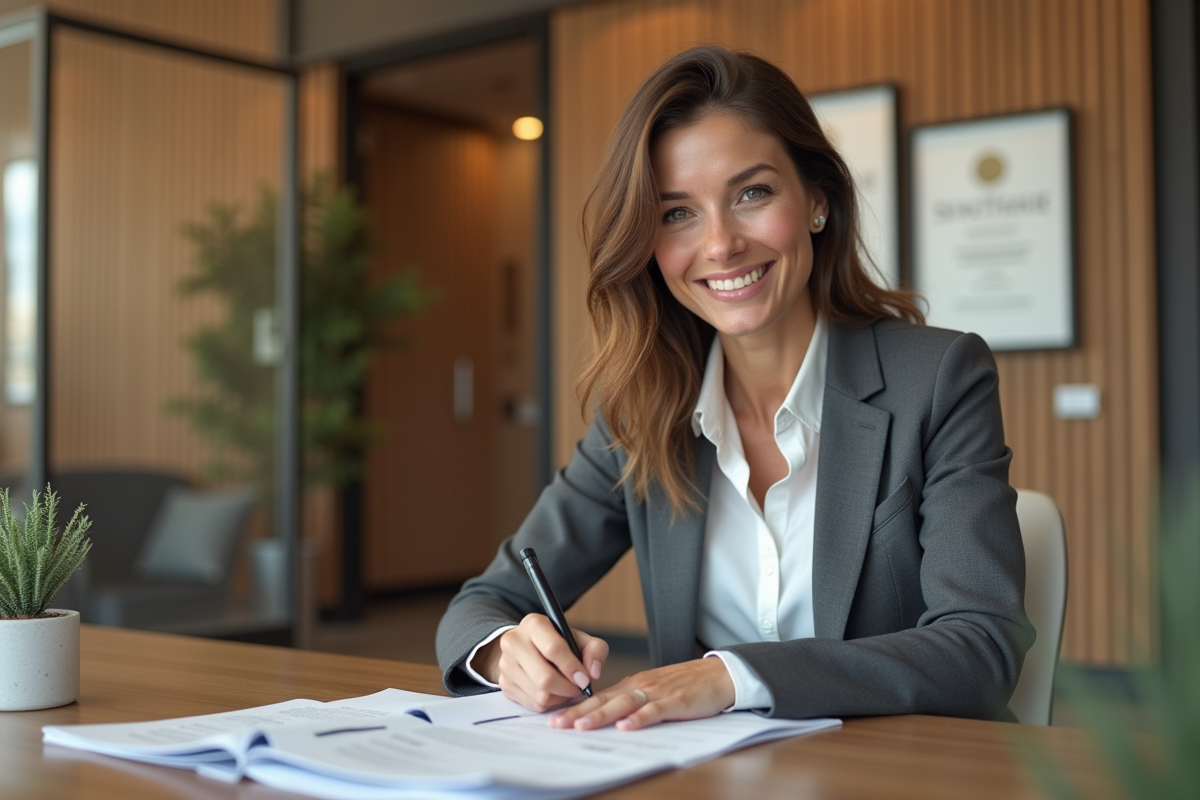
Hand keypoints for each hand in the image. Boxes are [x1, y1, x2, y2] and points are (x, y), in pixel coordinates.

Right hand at [474, 614, 608, 712]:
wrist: (527, 646)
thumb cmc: (557, 642)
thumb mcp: (579, 639)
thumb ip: (595, 650)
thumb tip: (593, 673)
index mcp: (533, 624)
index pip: (553, 648)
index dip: (572, 667)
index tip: (585, 679)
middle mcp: (514, 641)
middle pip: (544, 677)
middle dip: (568, 688)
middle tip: (579, 688)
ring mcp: (506, 664)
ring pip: (540, 695)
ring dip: (561, 697)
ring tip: (568, 689)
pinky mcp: (505, 684)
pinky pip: (533, 704)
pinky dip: (550, 704)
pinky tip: (555, 693)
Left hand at [548, 657, 734, 731]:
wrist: (718, 676)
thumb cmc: (685, 685)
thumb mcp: (653, 691)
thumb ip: (631, 702)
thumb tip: (606, 719)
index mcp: (632, 685)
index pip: (598, 697)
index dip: (575, 708)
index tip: (554, 719)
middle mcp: (640, 686)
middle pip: (604, 700)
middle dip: (578, 713)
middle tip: (556, 724)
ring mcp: (657, 693)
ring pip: (623, 703)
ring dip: (601, 714)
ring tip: (581, 725)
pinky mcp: (676, 701)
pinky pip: (655, 710)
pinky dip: (640, 718)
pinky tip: (626, 727)